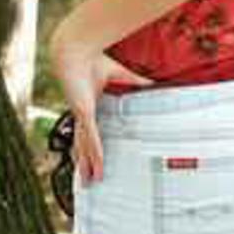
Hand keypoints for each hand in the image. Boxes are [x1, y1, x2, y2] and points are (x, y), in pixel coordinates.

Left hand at [49, 36, 154, 184]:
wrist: (77, 49)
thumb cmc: (93, 58)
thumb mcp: (120, 74)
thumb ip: (137, 82)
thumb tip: (155, 85)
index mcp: (89, 104)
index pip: (90, 129)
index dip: (91, 144)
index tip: (93, 158)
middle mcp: (83, 113)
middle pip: (83, 143)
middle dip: (85, 161)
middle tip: (88, 179)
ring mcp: (82, 115)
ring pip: (86, 146)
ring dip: (88, 165)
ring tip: (90, 183)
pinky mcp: (84, 113)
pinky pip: (91, 138)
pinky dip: (95, 153)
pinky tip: (98, 167)